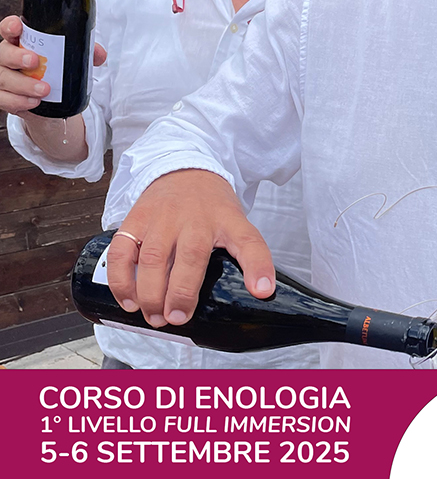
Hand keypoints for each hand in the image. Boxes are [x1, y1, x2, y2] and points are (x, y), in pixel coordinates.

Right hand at [0, 15, 106, 115]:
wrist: (50, 99)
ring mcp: (4, 77)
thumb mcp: (69, 60)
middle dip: (16, 56)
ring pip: (3, 78)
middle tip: (34, 61)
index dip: (10, 26)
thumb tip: (99, 54)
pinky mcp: (4, 96)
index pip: (10, 30)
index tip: (17, 27)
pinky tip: (34, 102)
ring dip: (23, 84)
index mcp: (21, 43)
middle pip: (3, 53)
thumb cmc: (54, 71)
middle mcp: (7, 58)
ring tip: (44, 90)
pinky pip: (3, 98)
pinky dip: (18, 101)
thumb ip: (84, 54)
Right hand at [106, 169, 275, 327]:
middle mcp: (195, 219)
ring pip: (153, 258)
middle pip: (192, 257)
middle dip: (183, 293)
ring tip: (154, 316)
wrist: (184, 170)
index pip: (249, 242)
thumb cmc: (211, 207)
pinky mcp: (135, 220)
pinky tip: (129, 300)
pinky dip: (121, 279)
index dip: (257, 266)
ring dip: (150, 293)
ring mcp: (163, 218)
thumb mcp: (238, 225)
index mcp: (228, 221)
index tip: (262, 290)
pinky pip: (121, 252)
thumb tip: (262, 292)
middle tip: (178, 318)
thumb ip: (249, 257)